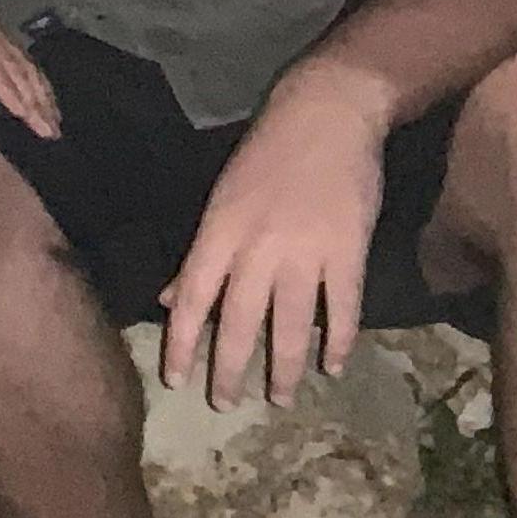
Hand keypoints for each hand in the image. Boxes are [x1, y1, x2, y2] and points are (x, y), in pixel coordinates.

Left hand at [0, 0, 59, 138]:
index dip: (2, 87)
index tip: (21, 112)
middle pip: (10, 66)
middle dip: (32, 99)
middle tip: (48, 132)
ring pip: (22, 63)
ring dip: (41, 93)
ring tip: (54, 126)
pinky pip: (23, 56)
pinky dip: (38, 80)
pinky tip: (48, 102)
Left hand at [159, 62, 393, 406]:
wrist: (325, 114)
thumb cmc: (266, 154)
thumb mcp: (220, 197)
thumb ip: (200, 253)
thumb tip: (168, 298)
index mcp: (219, 232)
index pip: (190, 298)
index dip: (181, 343)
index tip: (175, 380)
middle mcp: (257, 248)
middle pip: (238, 322)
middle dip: (229, 369)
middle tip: (223, 404)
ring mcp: (305, 252)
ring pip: (290, 325)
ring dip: (284, 368)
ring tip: (280, 398)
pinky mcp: (348, 252)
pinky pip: (342, 309)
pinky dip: (338, 342)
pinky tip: (332, 367)